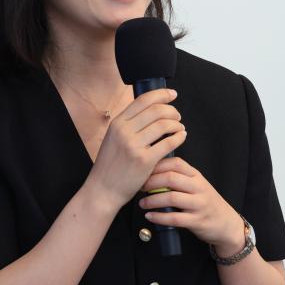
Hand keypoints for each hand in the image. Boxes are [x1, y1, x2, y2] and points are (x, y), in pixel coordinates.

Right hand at [86, 89, 186, 210]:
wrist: (102, 190)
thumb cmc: (109, 166)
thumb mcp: (113, 139)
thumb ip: (128, 125)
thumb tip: (149, 111)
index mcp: (117, 123)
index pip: (143, 100)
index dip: (161, 94)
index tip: (172, 94)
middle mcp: (124, 131)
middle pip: (156, 110)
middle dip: (172, 111)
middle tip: (177, 117)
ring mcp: (134, 146)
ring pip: (164, 125)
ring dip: (177, 124)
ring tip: (180, 128)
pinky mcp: (144, 161)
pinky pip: (168, 143)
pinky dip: (179, 137)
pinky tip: (181, 137)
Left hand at [138, 157, 244, 256]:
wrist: (226, 223)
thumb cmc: (206, 203)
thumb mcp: (196, 185)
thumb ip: (179, 178)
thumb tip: (152, 172)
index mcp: (196, 176)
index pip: (176, 163)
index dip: (157, 165)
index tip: (144, 170)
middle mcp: (199, 188)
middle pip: (171, 178)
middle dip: (151, 182)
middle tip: (139, 187)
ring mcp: (199, 204)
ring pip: (171, 198)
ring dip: (152, 200)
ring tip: (142, 203)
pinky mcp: (197, 221)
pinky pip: (174, 219)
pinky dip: (159, 217)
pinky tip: (150, 216)